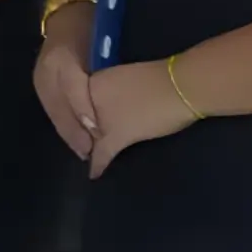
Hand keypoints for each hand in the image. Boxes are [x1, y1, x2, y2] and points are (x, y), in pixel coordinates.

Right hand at [33, 13, 102, 156]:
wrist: (67, 11)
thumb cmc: (91, 27)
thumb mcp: (100, 42)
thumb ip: (105, 72)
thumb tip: (113, 103)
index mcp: (62, 58)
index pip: (73, 89)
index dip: (84, 110)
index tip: (97, 130)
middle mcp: (47, 70)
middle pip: (58, 106)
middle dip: (73, 131)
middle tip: (89, 153)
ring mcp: (40, 77)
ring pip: (52, 110)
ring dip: (66, 131)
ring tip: (81, 150)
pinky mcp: (40, 83)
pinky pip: (50, 108)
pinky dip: (61, 124)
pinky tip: (71, 136)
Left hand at [81, 57, 199, 177]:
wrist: (177, 85)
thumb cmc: (157, 78)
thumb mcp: (122, 77)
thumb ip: (108, 91)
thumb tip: (109, 102)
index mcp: (90, 81)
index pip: (74, 102)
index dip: (77, 115)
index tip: (79, 122)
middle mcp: (88, 100)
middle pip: (79, 121)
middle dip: (80, 131)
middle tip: (79, 142)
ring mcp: (100, 119)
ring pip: (88, 138)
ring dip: (88, 148)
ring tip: (85, 156)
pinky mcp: (116, 136)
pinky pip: (102, 154)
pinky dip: (98, 165)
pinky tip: (93, 174)